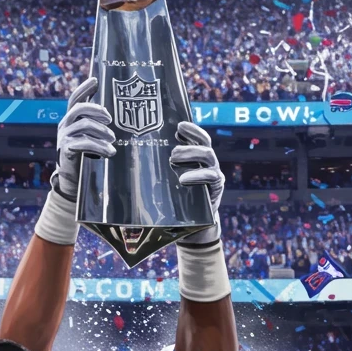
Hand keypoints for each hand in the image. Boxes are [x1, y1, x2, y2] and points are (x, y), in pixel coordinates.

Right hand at [51, 77, 115, 201]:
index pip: (75, 99)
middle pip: (79, 108)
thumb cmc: (84, 155)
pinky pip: (83, 143)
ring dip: (102, 131)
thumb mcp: (88, 137)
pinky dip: (99, 146)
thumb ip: (94, 125)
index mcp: (70, 119)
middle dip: (97, 110)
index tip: (95, 79)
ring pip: (84, 126)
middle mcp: (65, 125)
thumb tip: (112, 114)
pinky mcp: (66, 150)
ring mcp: (64, 137)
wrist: (71, 180)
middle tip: (110, 119)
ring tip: (113, 140)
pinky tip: (110, 152)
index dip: (84, 88)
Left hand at [170, 122, 224, 244]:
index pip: (198, 137)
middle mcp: (208, 162)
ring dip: (191, 154)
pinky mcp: (217, 188)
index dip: (191, 129)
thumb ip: (162, 168)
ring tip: (173, 160)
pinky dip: (197, 175)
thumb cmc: (176, 198)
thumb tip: (135, 157)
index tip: (179, 126)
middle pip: (204, 144)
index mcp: (197, 156)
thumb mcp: (169, 180)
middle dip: (188, 143)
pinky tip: (183, 179)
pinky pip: (211, 176)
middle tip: (171, 151)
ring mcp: (214, 173)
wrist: (192, 224)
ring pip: (208, 156)